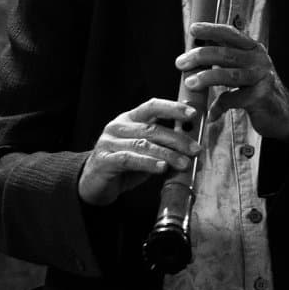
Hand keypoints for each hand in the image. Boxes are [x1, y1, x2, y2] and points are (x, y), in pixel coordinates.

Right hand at [78, 98, 199, 206]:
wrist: (93, 183)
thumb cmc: (123, 165)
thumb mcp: (144, 151)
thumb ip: (162, 145)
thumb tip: (190, 145)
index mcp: (129, 119)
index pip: (152, 106)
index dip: (173, 108)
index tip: (193, 114)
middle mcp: (117, 127)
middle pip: (151, 129)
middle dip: (177, 139)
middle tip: (195, 149)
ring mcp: (108, 142)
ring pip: (143, 145)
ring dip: (167, 154)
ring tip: (184, 163)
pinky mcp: (104, 160)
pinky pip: (129, 159)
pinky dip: (148, 163)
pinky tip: (162, 168)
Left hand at [175, 22, 288, 139]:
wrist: (281, 113)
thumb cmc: (255, 87)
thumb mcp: (244, 68)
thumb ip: (224, 60)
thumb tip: (192, 55)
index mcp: (253, 48)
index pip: (230, 34)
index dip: (211, 29)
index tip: (193, 29)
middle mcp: (259, 60)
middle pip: (225, 54)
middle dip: (200, 56)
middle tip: (180, 63)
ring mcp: (261, 78)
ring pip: (229, 75)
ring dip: (206, 78)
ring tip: (189, 83)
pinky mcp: (261, 97)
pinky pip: (233, 100)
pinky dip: (219, 107)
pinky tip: (211, 114)